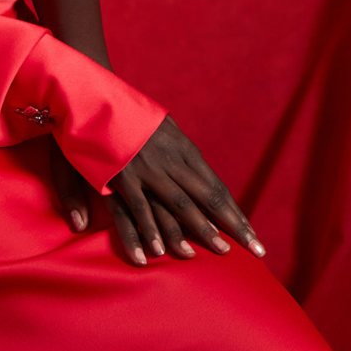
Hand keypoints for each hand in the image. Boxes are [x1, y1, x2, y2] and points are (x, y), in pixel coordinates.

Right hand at [107, 115, 265, 265]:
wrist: (95, 98)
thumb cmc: (130, 114)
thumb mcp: (162, 126)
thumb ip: (179, 151)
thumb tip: (199, 170)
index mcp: (182, 148)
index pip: (215, 186)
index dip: (234, 211)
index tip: (251, 231)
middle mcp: (171, 159)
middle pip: (208, 197)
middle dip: (233, 224)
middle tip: (256, 248)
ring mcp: (147, 168)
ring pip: (180, 204)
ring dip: (202, 229)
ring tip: (222, 252)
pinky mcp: (122, 176)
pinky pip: (140, 208)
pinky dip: (151, 230)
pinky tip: (162, 252)